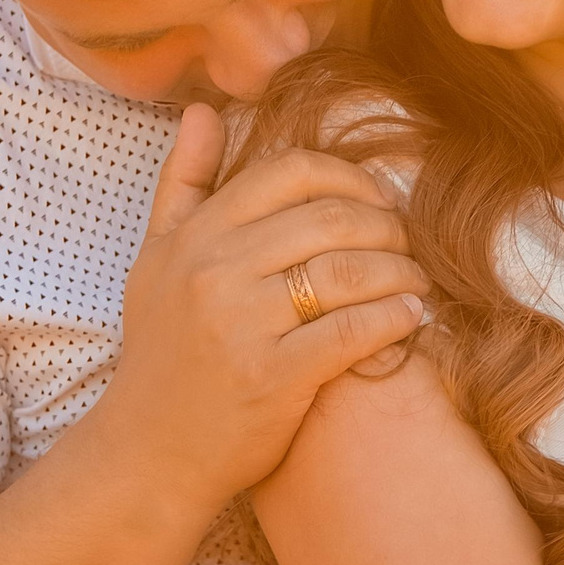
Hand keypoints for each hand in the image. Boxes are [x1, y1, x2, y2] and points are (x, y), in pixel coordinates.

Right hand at [98, 105, 428, 497]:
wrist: (149, 454)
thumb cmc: (162, 355)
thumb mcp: (156, 260)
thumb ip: (183, 183)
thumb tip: (204, 110)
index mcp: (195, 236)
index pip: (291, 171)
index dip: (349, 178)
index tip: (376, 202)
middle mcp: (214, 271)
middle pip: (331, 218)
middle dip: (387, 226)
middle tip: (407, 244)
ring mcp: (242, 324)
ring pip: (350, 270)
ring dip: (401, 270)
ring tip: (415, 280)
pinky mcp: (273, 377)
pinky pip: (355, 330)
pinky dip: (395, 317)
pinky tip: (408, 317)